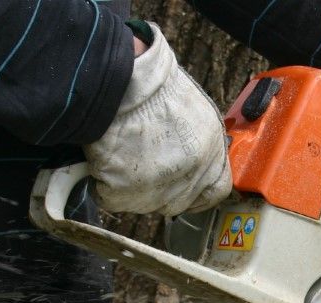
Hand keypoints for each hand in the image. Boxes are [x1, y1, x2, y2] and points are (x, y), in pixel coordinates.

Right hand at [84, 23, 231, 216]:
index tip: (186, 189)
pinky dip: (104, 181)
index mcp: (212, 154)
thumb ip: (198, 143)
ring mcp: (158, 191)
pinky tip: (104, 156)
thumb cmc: (154, 86)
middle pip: (178, 201)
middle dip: (160, 188)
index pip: (216, 191)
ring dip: (131, 185)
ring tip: (122, 151)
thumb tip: (191, 157)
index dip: (200, 192)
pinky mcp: (125, 195)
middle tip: (142, 164)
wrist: (121, 82)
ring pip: (144, 202)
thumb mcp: (195, 112)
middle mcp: (190, 178)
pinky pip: (111, 196)